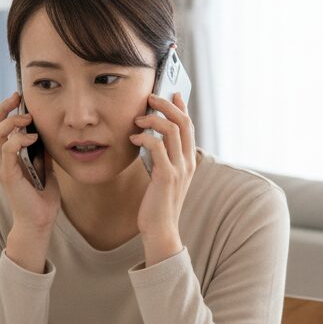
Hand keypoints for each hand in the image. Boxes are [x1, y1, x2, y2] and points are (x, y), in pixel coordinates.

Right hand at [0, 92, 60, 271]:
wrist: (39, 223)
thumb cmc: (41, 199)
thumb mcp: (46, 169)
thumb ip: (43, 152)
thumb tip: (49, 134)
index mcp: (6, 158)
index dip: (4, 111)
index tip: (18, 98)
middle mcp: (0, 161)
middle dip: (2, 108)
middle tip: (17, 97)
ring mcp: (2, 168)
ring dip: (11, 121)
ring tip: (27, 118)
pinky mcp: (8, 175)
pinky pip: (7, 150)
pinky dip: (18, 139)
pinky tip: (32, 137)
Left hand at [130, 92, 195, 264]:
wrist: (161, 229)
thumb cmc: (158, 204)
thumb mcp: (164, 177)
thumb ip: (163, 159)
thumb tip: (152, 140)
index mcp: (188, 161)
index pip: (189, 126)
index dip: (181, 107)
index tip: (172, 93)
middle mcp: (187, 162)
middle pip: (182, 122)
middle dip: (166, 104)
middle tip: (151, 97)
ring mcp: (178, 169)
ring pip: (171, 130)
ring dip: (153, 118)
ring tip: (138, 119)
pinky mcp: (166, 176)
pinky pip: (157, 146)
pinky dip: (144, 138)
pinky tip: (134, 139)